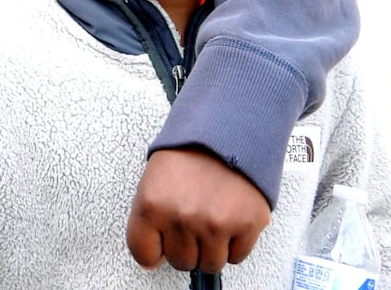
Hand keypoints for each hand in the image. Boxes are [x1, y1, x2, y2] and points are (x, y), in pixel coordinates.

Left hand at [126, 148, 270, 272]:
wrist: (226, 128)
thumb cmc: (187, 152)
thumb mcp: (153, 179)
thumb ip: (148, 220)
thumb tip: (151, 259)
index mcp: (151, 204)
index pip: (143, 254)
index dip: (154, 250)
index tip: (160, 243)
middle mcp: (182, 217)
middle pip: (181, 262)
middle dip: (185, 246)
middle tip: (190, 220)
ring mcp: (216, 223)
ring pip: (210, 264)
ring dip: (211, 247)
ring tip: (210, 217)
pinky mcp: (247, 225)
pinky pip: (237, 256)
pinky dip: (235, 243)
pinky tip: (229, 218)